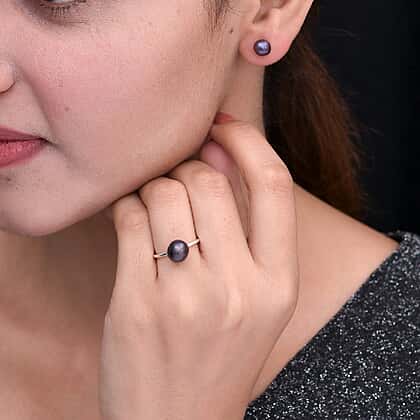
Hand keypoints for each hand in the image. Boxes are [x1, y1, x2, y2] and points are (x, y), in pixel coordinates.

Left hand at [99, 113, 299, 419]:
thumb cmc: (219, 354)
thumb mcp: (259, 301)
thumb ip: (248, 233)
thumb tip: (218, 152)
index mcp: (279, 285)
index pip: (275, 185)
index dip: (248, 142)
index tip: (222, 127)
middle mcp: (238, 289)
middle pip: (208, 179)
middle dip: (186, 168)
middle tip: (177, 182)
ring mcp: (186, 298)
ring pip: (163, 192)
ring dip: (152, 187)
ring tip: (152, 208)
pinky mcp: (136, 303)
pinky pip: (128, 218)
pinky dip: (125, 207)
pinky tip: (130, 223)